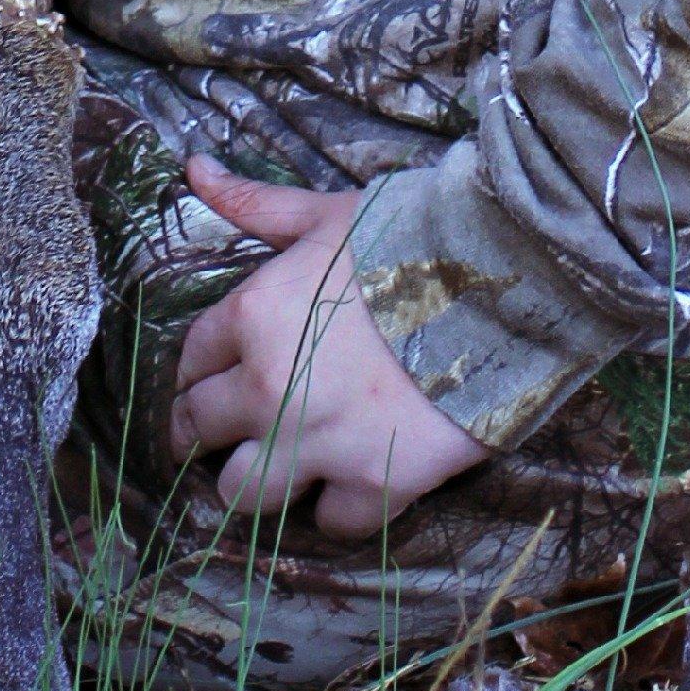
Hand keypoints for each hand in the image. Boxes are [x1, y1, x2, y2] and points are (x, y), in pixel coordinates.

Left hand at [167, 157, 485, 537]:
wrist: (497, 282)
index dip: (195, 372)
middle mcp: (271, 389)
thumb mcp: (322, 214)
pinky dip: (335, 508)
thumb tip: (193, 169)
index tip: (202, 382)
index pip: (191, 360)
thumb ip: (253, 203)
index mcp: (251, 318)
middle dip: (203, 431)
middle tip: (213, 436)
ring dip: (253, 480)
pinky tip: (342, 484)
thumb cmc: (405, 236)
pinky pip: (333, 521)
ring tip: (267, 470)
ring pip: (246, 493)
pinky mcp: (378, 482)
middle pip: (202, 431)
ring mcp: (322, 443)